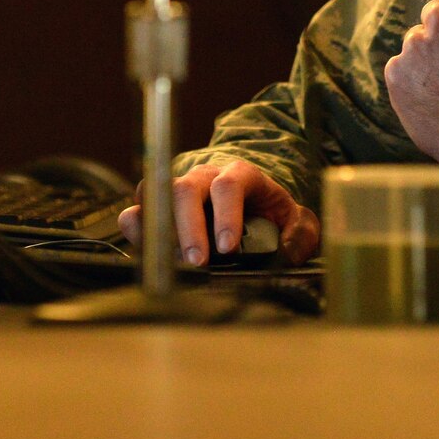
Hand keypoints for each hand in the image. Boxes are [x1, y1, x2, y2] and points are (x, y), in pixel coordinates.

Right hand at [118, 157, 319, 266]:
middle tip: (197, 263)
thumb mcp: (296, 220)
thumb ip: (300, 233)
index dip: (226, 215)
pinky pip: (137, 212)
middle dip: (188, 228)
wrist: (250, 204)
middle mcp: (205, 176)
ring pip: (155, 194)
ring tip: (170, 263)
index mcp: (241, 175)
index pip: (229, 185)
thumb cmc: (272, 214)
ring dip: (160, 230)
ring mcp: (178, 188)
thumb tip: (287, 249)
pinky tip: (151, 256)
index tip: (227, 249)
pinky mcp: (159, 207)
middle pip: (186, 188)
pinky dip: (138, 233)